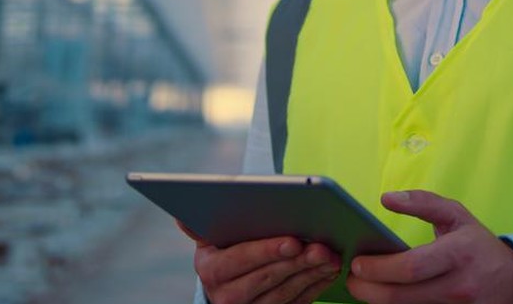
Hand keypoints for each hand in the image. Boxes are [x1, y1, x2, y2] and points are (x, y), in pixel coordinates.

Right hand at [178, 221, 340, 303]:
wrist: (233, 273)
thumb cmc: (227, 242)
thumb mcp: (212, 232)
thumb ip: (202, 224)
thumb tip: (182, 216)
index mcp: (209, 270)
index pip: (237, 261)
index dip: (266, 251)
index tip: (292, 241)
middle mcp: (225, 296)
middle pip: (265, 279)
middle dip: (296, 263)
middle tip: (321, 247)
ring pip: (284, 294)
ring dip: (310, 274)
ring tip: (330, 255)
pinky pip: (298, 303)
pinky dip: (316, 286)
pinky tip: (329, 269)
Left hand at [346, 190, 512, 303]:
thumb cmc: (477, 244)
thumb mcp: (456, 215)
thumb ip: (422, 202)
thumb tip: (386, 198)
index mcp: (458, 253)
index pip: (412, 267)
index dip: (380, 268)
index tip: (358, 263)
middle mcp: (458, 286)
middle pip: (402, 296)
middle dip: (369, 291)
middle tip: (352, 280)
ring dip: (379, 302)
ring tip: (364, 288)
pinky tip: (384, 297)